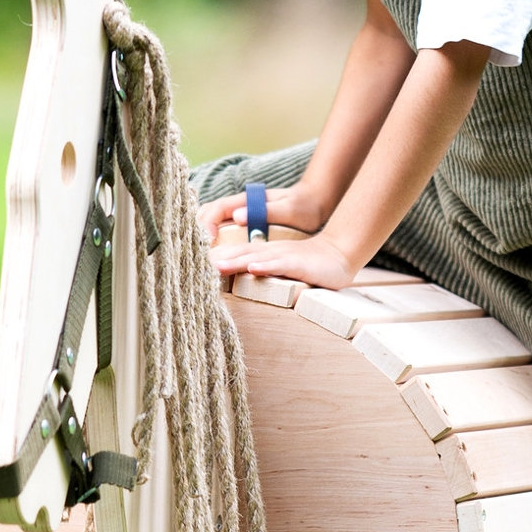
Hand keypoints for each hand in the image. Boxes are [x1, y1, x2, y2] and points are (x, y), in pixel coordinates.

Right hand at [199, 182, 323, 248]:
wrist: (313, 201)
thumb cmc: (303, 206)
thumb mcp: (288, 209)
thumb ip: (266, 211)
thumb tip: (237, 216)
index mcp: (246, 200)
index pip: (217, 208)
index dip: (208, 224)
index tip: (209, 240)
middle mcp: (239, 205)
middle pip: (209, 214)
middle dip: (199, 231)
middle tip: (199, 253)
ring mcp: (241, 214)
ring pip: (213, 222)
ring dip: (204, 237)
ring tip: (202, 257)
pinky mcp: (245, 224)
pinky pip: (223, 230)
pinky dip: (215, 241)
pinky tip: (216, 257)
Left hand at [207, 230, 360, 288]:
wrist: (340, 254)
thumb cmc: (308, 265)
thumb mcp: (280, 267)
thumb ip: (260, 270)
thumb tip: (237, 278)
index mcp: (262, 253)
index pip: (233, 253)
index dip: (213, 258)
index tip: (190, 267)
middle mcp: (269, 252)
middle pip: (238, 252)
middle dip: (216, 259)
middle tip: (193, 266)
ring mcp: (284, 256)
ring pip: (256, 256)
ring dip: (236, 261)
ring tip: (216, 266)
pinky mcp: (300, 264)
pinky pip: (281, 263)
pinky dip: (267, 266)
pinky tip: (253, 268)